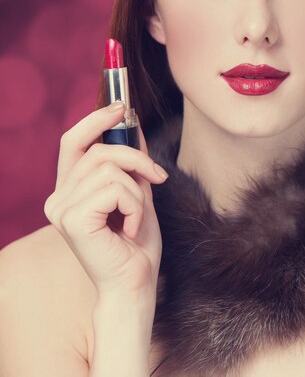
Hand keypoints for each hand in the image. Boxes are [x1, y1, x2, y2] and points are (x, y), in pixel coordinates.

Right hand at [44, 101, 167, 297]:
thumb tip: (133, 125)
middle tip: (158, 177)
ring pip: (110, 168)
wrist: (135, 285)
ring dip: (137, 189)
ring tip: (137, 216)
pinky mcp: (73, 219)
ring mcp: (62, 209)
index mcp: (69, 190)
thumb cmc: (135, 244)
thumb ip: (132, 162)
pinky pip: (115, 189)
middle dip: (135, 157)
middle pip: (98, 149)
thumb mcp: (138, 192)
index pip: (73, 141)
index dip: (96, 120)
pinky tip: (129, 229)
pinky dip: (134, 205)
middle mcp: (58, 198)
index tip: (122, 107)